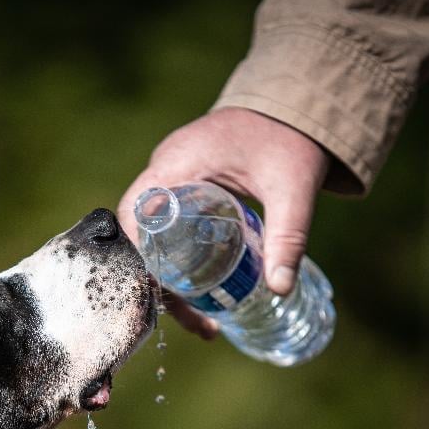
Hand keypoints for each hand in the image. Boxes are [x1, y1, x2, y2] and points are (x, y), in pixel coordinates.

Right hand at [117, 107, 329, 338]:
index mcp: (177, 163)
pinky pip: (166, 230)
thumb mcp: (292, 190)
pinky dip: (178, 262)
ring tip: (203, 321)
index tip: (163, 296)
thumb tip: (280, 289)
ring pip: (151, 237)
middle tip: (195, 321)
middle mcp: (165, 169)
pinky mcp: (182, 188)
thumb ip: (289, 236)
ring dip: (169, 279)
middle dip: (159, 283)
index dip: (138, 257)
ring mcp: (171, 178)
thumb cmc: (289, 140)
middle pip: (139, 235)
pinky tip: (203, 290)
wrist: (294, 107)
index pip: (134, 214)